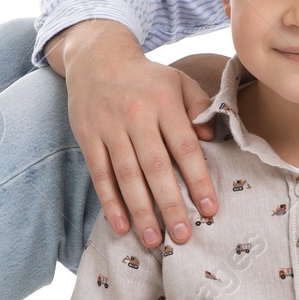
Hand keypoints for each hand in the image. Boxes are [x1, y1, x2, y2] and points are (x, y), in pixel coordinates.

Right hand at [49, 20, 218, 247]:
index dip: (198, 179)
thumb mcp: (180, 81)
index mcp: (164, 102)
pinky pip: (100, 175)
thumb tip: (210, 140)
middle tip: (183, 235)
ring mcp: (109, 128)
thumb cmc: (149, 78)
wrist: (98, 59)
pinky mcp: (88, 137)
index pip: (184, 147)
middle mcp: (136, 116)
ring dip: (140, 211)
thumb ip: (199, 107)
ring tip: (153, 240)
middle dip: (170, 204)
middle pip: (156, 167)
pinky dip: (110, 202)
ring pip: (127, 176)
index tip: (210, 208)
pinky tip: (121, 225)